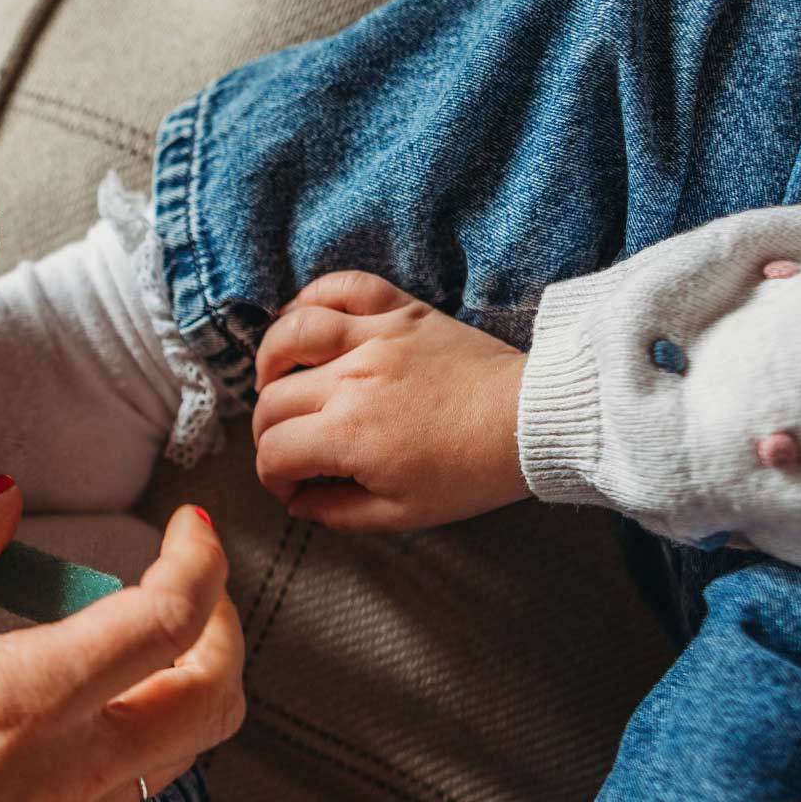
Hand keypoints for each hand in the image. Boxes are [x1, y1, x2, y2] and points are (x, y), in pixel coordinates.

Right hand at [0, 485, 245, 801]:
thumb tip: (3, 501)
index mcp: (24, 700)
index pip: (167, 624)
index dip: (198, 563)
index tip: (185, 525)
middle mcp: (63, 770)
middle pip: (215, 702)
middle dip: (225, 629)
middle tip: (187, 579)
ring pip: (186, 750)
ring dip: (193, 683)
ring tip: (148, 630)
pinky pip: (132, 783)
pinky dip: (145, 726)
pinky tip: (89, 692)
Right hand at [253, 271, 528, 530]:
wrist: (532, 421)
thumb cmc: (472, 472)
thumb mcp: (403, 514)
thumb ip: (339, 513)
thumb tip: (300, 502)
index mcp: (347, 436)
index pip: (274, 453)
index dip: (273, 478)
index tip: (293, 487)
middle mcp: (349, 381)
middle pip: (273, 401)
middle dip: (268, 434)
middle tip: (290, 448)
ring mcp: (373, 339)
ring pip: (289, 336)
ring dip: (269, 362)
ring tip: (275, 381)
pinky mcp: (400, 312)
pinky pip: (342, 287)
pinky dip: (312, 297)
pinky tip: (303, 320)